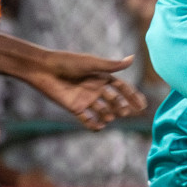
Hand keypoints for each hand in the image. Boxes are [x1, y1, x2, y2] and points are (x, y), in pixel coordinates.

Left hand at [25, 51, 147, 128]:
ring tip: (110, 117)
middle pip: (114, 101)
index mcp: (101, 76)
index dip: (133, 96)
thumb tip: (133, 59)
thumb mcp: (91, 63)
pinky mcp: (75, 108)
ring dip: (109, 116)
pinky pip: (87, 120)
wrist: (43, 69)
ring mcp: (86, 99)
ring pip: (103, 111)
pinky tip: (99, 128)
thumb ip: (112, 65)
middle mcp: (95, 89)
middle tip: (124, 112)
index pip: (122, 88)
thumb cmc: (67, 62)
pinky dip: (94, 125)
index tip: (143, 105)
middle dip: (121, 107)